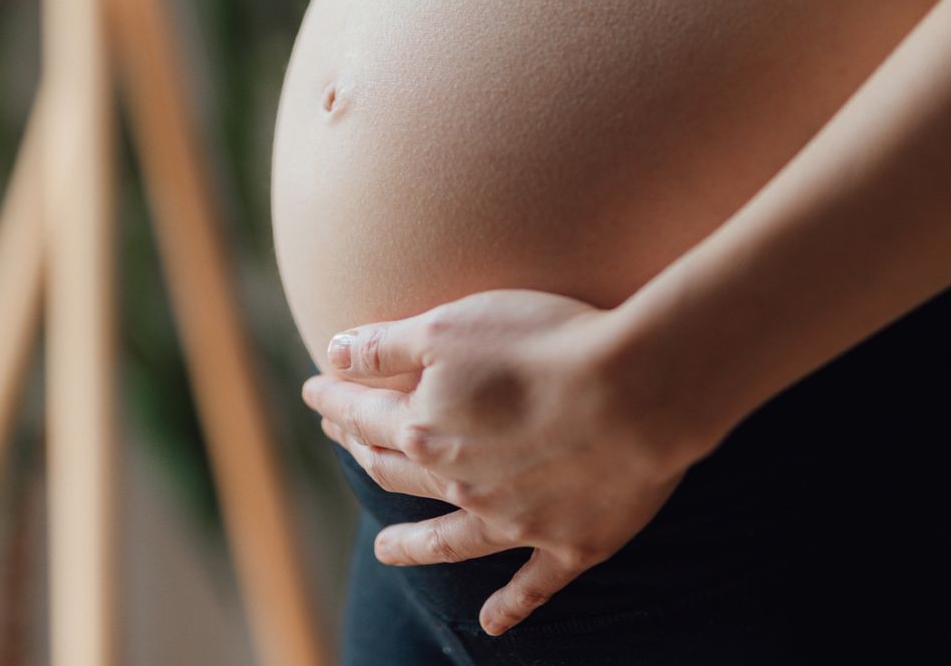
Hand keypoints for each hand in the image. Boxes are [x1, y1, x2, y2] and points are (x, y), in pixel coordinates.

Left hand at [300, 290, 696, 636]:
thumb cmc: (543, 343)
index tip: (314, 391)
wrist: (636, 392)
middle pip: (397, 472)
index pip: (362, 415)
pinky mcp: (569, 544)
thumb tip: (331, 354)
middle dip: (363, 453)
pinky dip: (509, 607)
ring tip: (385, 550)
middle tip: (345, 443)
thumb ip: (385, 346)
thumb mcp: (448, 326)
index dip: (334, 401)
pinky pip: (531, 586)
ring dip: (412, 545)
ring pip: (447, 540)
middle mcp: (459, 484)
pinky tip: (492, 625)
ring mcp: (514, 522)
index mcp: (425, 429)